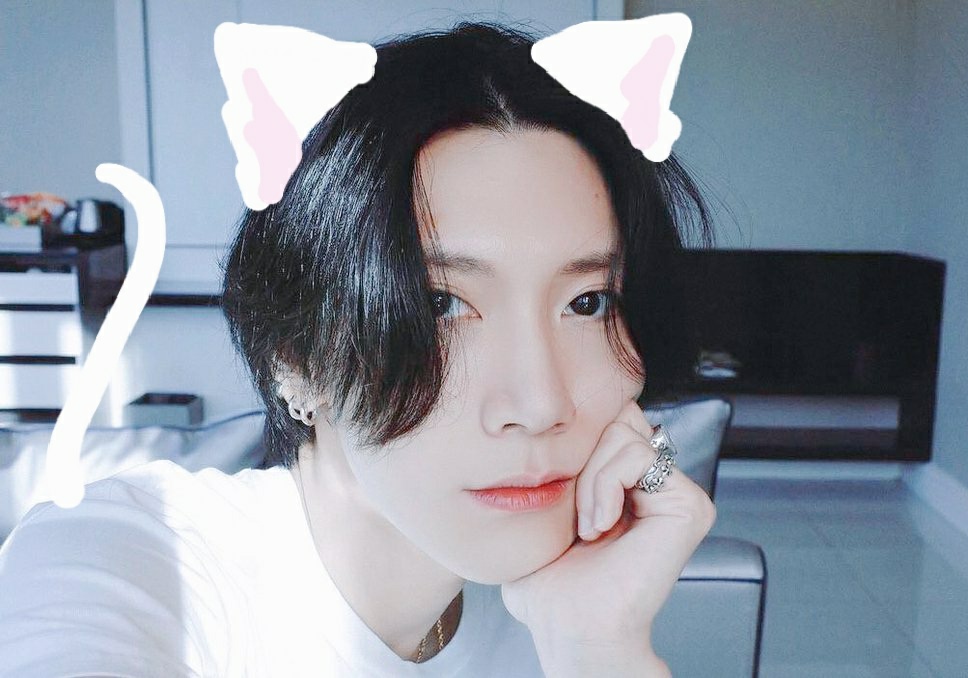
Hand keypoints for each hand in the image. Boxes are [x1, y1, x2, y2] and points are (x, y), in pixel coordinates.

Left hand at [501, 400, 715, 675]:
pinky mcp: (689, 504)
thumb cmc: (551, 583)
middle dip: (582, 461)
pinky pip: (637, 455)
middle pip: (616, 418)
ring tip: (589, 526)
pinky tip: (602, 526)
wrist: (571, 625)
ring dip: (591, 482)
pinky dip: (605, 487)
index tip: (565, 499)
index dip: (576, 445)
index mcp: (631, 484)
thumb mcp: (542, 509)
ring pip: (623, 434)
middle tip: (578, 516)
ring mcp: (678, 493)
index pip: (607, 420)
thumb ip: (555, 465)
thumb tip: (542, 428)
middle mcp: (660, 485)